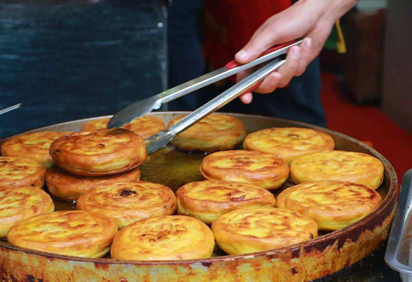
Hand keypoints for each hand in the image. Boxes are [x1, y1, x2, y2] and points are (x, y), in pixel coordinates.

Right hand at [235, 0, 356, 103]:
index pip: (244, 75)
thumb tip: (239, 59)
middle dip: (270, 81)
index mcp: (255, 54)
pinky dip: (302, 58)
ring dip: (291, 64)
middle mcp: (266, 62)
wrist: (316, 15)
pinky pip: (297, 72)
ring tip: (295, 47)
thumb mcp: (271, 32)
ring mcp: (281, 65)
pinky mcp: (295, 66)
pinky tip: (304, 44)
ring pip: (283, 80)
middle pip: (263, 85)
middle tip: (276, 73)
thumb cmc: (292, 19)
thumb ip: (255, 47)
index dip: (243, 88)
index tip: (246, 98)